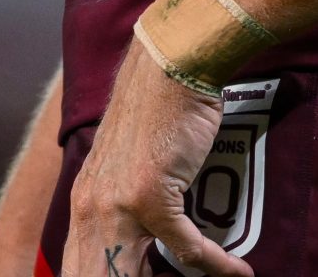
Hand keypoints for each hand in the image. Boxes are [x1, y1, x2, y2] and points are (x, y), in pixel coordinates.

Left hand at [59, 38, 250, 276]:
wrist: (170, 63)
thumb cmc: (157, 106)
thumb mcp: (124, 160)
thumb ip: (124, 198)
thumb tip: (146, 239)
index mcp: (84, 200)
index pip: (79, 265)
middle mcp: (92, 208)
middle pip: (99, 275)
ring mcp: (120, 205)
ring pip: (134, 274)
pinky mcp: (154, 197)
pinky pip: (187, 247)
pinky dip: (217, 265)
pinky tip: (238, 271)